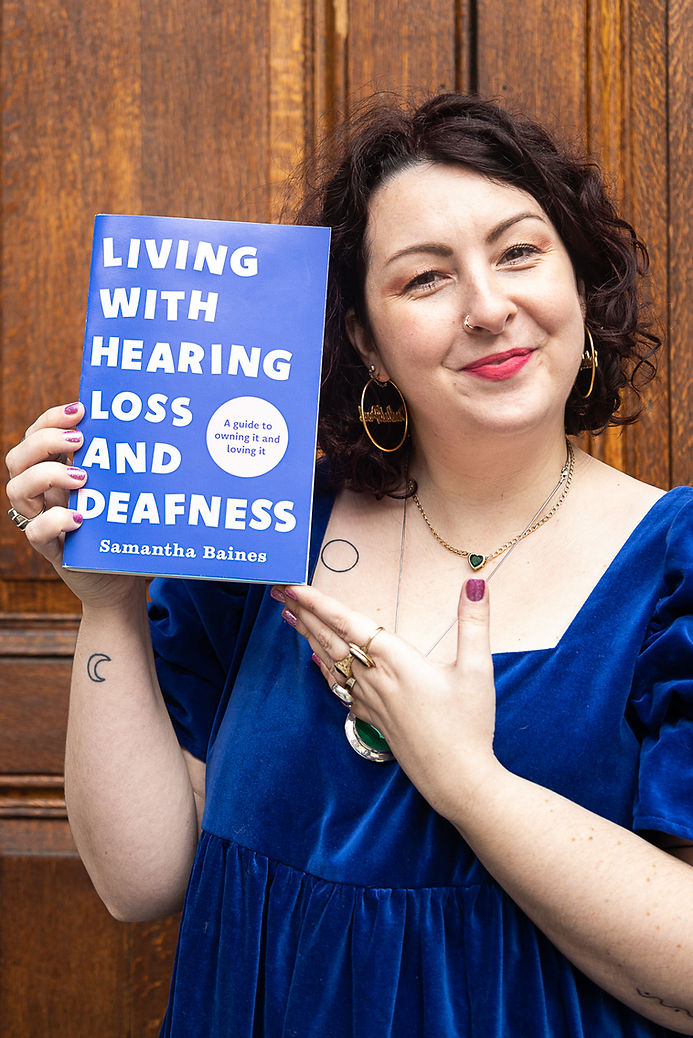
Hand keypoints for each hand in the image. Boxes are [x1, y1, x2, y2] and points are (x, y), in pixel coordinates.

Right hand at [5, 402, 142, 606]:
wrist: (119, 582)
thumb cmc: (118, 530)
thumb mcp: (115, 492)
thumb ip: (113, 466)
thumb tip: (138, 428)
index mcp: (52, 473)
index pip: (35, 436)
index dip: (50, 419)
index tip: (80, 409)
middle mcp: (41, 495)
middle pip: (17, 458)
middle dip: (44, 441)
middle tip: (80, 439)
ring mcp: (42, 520)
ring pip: (16, 490)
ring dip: (46, 475)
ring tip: (82, 477)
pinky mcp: (51, 550)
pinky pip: (35, 533)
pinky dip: (54, 521)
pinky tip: (80, 517)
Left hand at [272, 578, 499, 816]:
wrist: (457, 780)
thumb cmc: (468, 726)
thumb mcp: (477, 670)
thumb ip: (474, 623)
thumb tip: (476, 583)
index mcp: (395, 661)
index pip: (348, 623)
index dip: (319, 603)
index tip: (294, 587)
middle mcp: (375, 678)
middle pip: (330, 639)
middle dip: (304, 613)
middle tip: (279, 591)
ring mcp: (370, 700)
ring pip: (330, 661)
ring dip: (309, 636)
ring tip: (289, 617)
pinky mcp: (372, 717)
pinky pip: (339, 686)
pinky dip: (323, 668)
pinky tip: (316, 662)